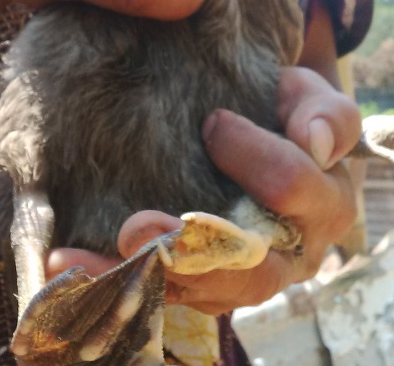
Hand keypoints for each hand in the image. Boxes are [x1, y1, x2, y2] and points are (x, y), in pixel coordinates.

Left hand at [46, 67, 360, 315]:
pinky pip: (165, 296)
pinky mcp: (205, 287)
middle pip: (251, 267)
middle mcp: (293, 252)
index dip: (260, 160)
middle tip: (135, 226)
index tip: (212, 123)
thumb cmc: (285, 114)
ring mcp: (248, 277)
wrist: (267, 141)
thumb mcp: (306, 97)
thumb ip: (322, 111)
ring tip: (85, 262)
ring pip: (203, 294)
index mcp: (325, 201)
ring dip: (144, 278)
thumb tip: (315, 142)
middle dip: (191, 247)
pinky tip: (67, 266)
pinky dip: (116, 286)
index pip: (298, 186)